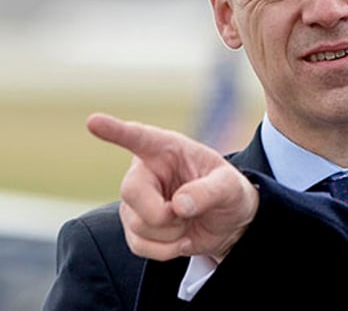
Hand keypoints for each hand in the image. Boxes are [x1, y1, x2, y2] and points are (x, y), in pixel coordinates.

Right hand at [87, 113, 258, 261]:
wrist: (228, 223)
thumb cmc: (229, 193)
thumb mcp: (231, 187)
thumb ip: (209, 191)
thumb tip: (178, 206)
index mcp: (168, 149)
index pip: (138, 137)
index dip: (116, 131)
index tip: (93, 121)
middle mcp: (145, 171)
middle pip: (131, 192)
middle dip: (162, 213)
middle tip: (187, 214)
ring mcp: (136, 201)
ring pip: (138, 225)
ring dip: (171, 233)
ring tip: (189, 221)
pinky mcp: (134, 227)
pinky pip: (139, 246)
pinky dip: (166, 250)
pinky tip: (180, 237)